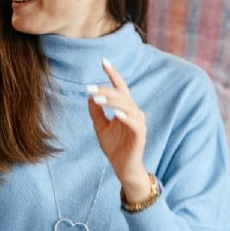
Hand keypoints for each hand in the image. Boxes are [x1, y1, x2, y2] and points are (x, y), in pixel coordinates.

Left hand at [87, 59, 150, 202]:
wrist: (122, 168)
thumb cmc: (114, 147)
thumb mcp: (100, 128)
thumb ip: (96, 112)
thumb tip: (89, 96)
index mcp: (125, 109)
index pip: (120, 88)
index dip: (113, 74)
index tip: (104, 61)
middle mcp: (134, 113)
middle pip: (122, 96)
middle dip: (106, 90)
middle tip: (90, 89)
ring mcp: (138, 124)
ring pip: (128, 107)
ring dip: (113, 102)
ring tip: (98, 99)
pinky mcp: (140, 136)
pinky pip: (135, 124)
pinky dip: (126, 117)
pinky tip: (116, 114)